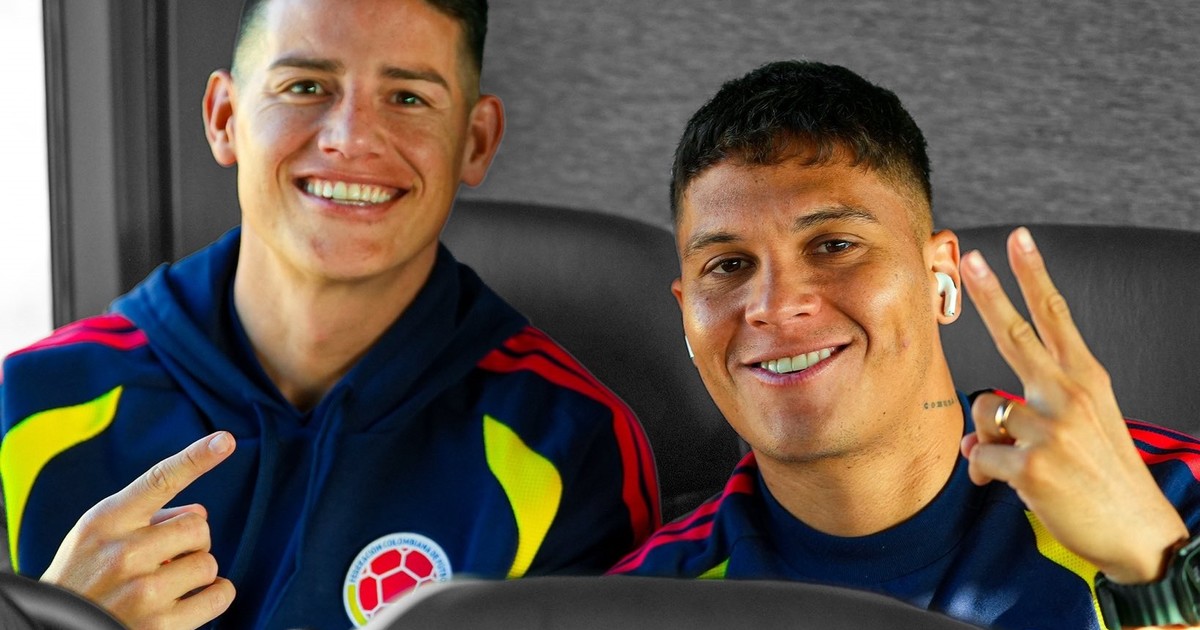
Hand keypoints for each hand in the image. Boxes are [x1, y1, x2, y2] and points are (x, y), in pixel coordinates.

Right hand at [40, 432, 237, 628]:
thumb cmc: (83, 579)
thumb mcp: (96, 537)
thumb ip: (144, 517)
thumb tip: (201, 511)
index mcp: (106, 522)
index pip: (159, 480)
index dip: (195, 458)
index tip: (226, 440)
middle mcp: (124, 554)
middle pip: (198, 525)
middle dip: (190, 541)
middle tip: (165, 559)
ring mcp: (143, 592)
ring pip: (209, 562)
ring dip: (197, 572)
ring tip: (166, 584)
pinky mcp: (162, 626)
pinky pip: (220, 594)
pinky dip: (214, 596)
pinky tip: (189, 602)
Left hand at [958, 227, 1187, 584]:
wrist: (1140, 532)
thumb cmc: (1105, 477)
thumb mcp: (1081, 430)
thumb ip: (1028, 418)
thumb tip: (976, 439)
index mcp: (1086, 380)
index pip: (1056, 317)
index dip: (1035, 276)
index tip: (1019, 241)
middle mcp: (1070, 395)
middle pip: (1017, 334)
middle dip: (990, 294)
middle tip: (972, 258)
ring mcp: (1051, 429)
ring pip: (986, 412)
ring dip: (992, 441)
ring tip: (1026, 465)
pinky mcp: (1032, 465)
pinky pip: (982, 458)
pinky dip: (988, 474)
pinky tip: (1018, 486)